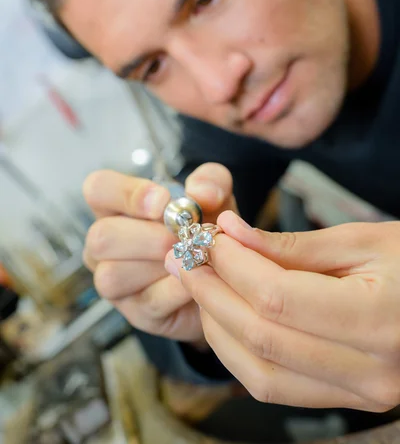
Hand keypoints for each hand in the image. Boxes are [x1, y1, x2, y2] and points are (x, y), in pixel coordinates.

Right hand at [82, 163, 235, 344]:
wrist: (225, 272)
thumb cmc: (205, 226)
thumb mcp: (214, 195)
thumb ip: (210, 181)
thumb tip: (201, 194)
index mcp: (116, 205)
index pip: (98, 188)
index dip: (126, 194)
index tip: (163, 201)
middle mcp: (104, 243)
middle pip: (101, 237)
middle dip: (148, 237)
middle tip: (184, 235)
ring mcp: (113, 279)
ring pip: (113, 274)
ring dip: (159, 265)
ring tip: (192, 257)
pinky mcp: (134, 310)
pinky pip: (147, 301)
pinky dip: (177, 288)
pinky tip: (197, 279)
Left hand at [166, 213, 399, 411]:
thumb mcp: (362, 240)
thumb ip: (292, 246)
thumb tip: (231, 233)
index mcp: (379, 319)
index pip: (278, 297)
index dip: (233, 266)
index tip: (209, 237)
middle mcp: (370, 370)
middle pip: (262, 336)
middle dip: (212, 292)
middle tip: (186, 259)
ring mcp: (360, 393)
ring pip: (259, 372)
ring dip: (217, 326)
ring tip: (199, 285)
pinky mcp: (346, 399)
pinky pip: (276, 386)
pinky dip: (239, 353)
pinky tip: (225, 317)